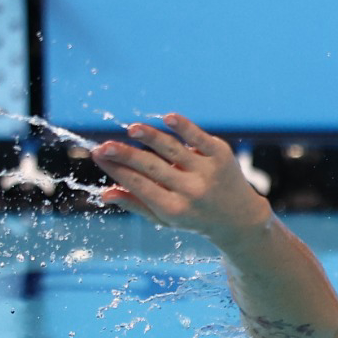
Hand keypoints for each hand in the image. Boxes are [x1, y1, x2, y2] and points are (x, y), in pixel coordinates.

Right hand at [92, 114, 272, 248]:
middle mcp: (191, 191)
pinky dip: (184, 128)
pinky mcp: (222, 155)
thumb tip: (104, 193)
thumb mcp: (164, 218)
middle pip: (152, 167)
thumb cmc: (194, 217)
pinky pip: (200, 139)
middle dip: (125, 155)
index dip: (116, 169)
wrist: (240, 217)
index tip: (97, 155)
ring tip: (132, 129)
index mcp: (173, 208)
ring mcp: (207, 172)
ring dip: (151, 138)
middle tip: (103, 145)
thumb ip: (136, 204)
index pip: (138, 185)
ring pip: (174, 150)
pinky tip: (167, 118)